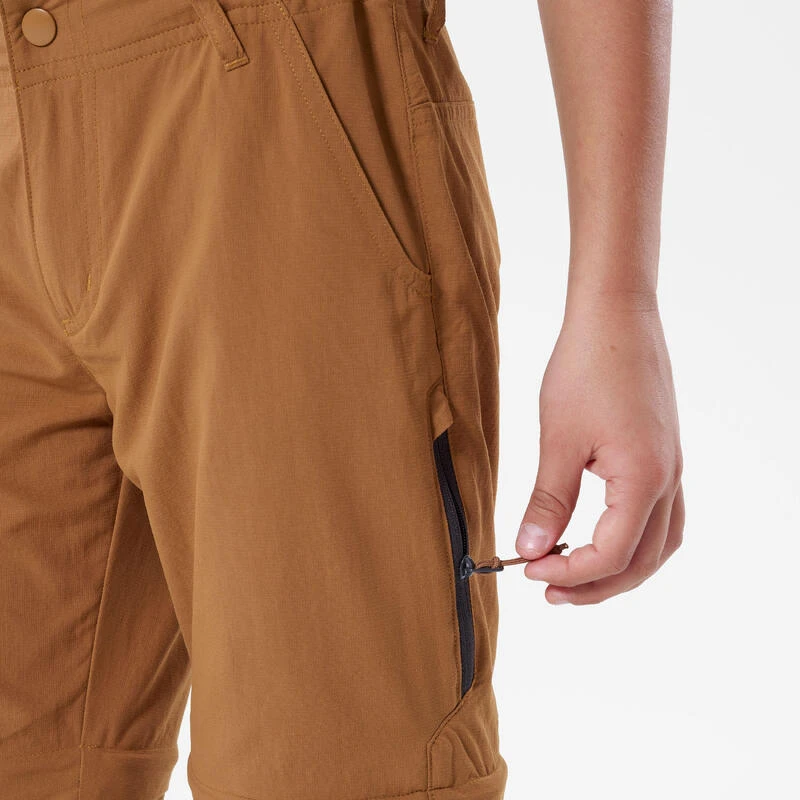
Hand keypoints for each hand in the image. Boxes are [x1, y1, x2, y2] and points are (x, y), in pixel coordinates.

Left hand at [515, 295, 683, 603]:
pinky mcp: (665, 455)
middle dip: (595, 585)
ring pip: (658, 544)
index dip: (568, 572)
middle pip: (641, 560)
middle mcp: (668, 480)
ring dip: (619, 568)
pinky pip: (662, 517)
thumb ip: (547, 500)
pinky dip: (633, 540)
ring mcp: (673, 469)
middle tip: (548, 590)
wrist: (616, 316)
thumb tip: (529, 548)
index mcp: (644, 479)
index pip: (611, 554)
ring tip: (575, 574)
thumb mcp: (559, 439)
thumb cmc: (587, 367)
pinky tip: (600, 534)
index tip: (528, 571)